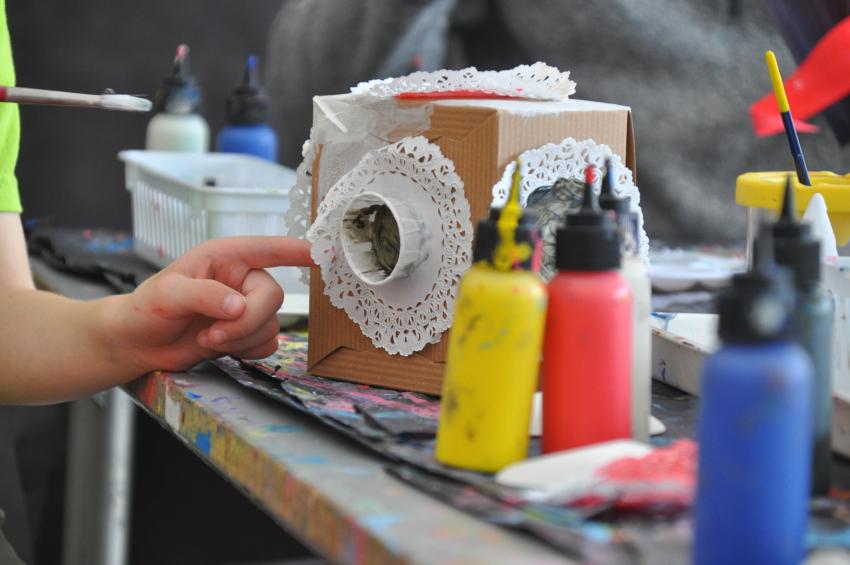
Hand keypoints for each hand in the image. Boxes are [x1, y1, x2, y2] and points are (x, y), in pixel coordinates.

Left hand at [104, 236, 312, 372]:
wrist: (137, 344)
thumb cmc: (146, 308)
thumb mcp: (168, 294)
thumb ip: (205, 296)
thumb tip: (238, 306)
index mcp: (225, 257)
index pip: (269, 249)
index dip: (297, 251)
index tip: (322, 254)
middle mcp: (241, 279)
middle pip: (273, 296)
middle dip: (246, 321)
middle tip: (214, 334)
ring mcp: (245, 306)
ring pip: (271, 323)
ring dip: (241, 339)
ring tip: (208, 339)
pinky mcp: (245, 332)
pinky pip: (268, 343)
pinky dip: (246, 350)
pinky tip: (219, 347)